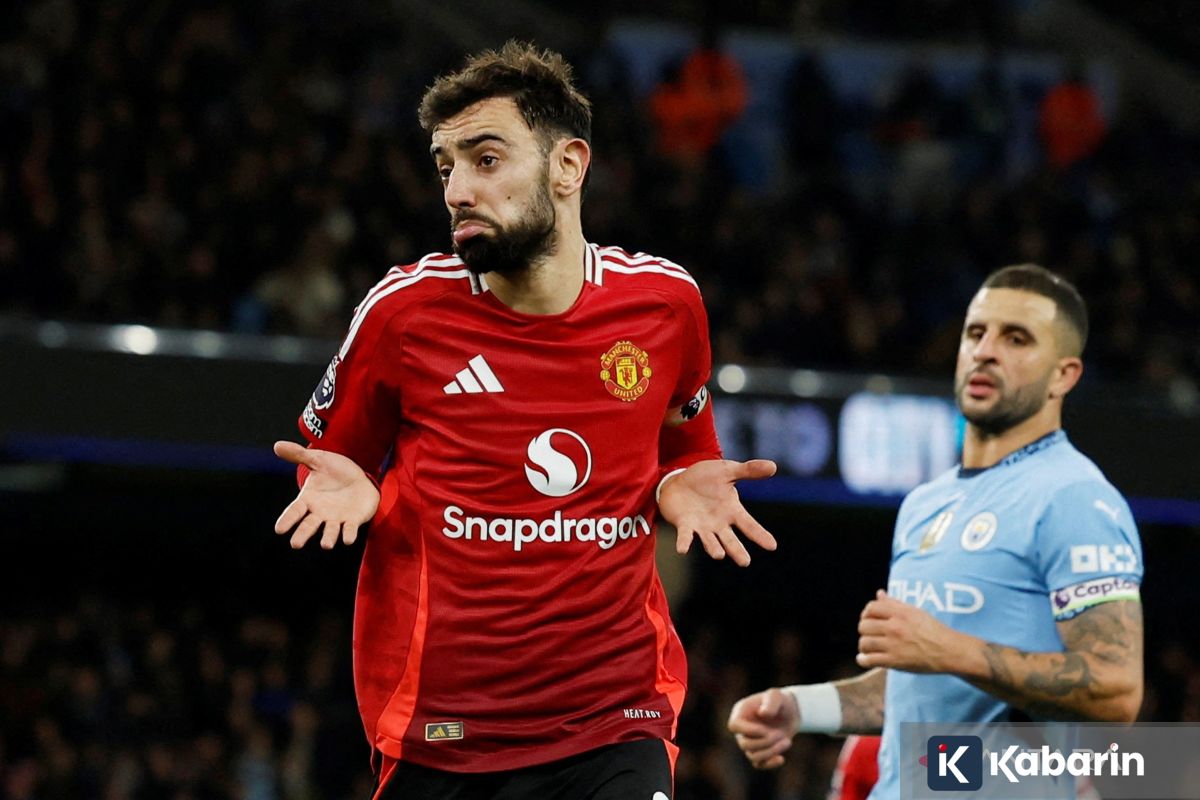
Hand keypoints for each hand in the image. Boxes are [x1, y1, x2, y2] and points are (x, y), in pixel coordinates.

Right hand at [273, 441, 380, 549]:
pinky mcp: (353, 521)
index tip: (279, 529)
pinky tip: (348, 540)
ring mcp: (336, 518)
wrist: (360, 477)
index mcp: (308, 500)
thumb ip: (299, 455)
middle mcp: (320, 513)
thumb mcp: (318, 460)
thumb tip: (277, 445)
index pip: (294, 511)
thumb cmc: (335, 471)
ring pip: (330, 531)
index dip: (287, 520)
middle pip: (309, 526)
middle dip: (302, 535)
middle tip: (295, 544)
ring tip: (326, 545)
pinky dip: (348, 534)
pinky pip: (350, 529)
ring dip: (328, 538)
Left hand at [658, 459, 776, 565]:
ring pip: (710, 541)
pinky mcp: (684, 525)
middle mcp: (719, 523)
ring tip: (719, 555)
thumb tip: (773, 466)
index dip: (760, 535)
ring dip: (713, 548)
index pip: (749, 525)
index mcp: (732, 511)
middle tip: (745, 562)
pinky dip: (684, 542)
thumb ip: (749, 470)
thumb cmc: (706, 478)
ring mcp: (702, 526)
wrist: (679, 481)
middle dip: (737, 551)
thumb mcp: (728, 471)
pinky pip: (685, 535)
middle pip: (730, 540)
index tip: (772, 546)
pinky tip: (682, 550)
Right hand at [727, 688, 798, 769]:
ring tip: (787, 741)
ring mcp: (749, 742)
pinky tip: (781, 759)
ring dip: (771, 751)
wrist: (790, 712)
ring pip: (753, 756)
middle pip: (744, 744)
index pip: (734, 726)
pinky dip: (770, 763)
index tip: (766, 730)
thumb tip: (763, 714)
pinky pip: (759, 764)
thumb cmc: (780, 701)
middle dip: (765, 741)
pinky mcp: (759, 752)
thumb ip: (771, 702)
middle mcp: (742, 730)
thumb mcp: (776, 696)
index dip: (748, 731)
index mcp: (741, 713)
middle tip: (781, 734)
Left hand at [856, 590, 962, 671]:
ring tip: (868, 647)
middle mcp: (894, 627)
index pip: (871, 608)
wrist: (949, 651)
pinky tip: (865, 658)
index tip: (870, 619)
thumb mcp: (915, 612)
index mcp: (900, 613)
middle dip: (864, 629)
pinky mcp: (894, 661)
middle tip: (870, 634)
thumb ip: (894, 603)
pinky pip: (869, 660)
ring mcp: (893, 644)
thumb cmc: (933, 630)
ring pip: (864, 642)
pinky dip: (863, 659)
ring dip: (864, 645)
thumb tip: (879, 593)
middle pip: (864, 625)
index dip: (867, 613)